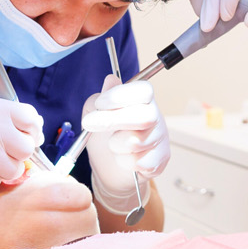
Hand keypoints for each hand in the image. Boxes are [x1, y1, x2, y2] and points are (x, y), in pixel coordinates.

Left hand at [82, 75, 169, 211]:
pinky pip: (138, 162)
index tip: (100, 103)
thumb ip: (100, 98)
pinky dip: (123, 162)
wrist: (109, 167)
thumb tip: (110, 81)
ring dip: (115, 144)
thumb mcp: (94, 113)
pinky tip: (122, 158)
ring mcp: (159, 141)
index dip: (121, 95)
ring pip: (137, 142)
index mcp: (143, 100)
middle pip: (145, 117)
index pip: (144, 91)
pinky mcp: (158, 162)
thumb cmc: (104, 135)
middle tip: (88, 123)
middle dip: (113, 120)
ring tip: (112, 143)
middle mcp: (156, 118)